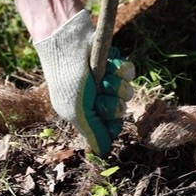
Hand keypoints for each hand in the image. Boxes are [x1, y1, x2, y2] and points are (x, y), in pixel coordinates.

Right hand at [34, 11, 134, 154]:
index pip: (109, 129)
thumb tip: (104, 153)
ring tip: (101, 75)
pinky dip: (120, 68)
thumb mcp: (76, 111)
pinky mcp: (113, 64)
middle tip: (99, 95)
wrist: (67, 42)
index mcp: (85, 114)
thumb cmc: (67, 79)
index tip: (108, 122)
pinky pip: (128, 73)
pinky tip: (108, 63)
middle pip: (120, 111)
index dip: (112, 127)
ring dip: (116, 84)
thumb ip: (91, 132)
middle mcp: (96, 99)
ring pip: (127, 92)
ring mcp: (106, 81)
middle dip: (113, 104)